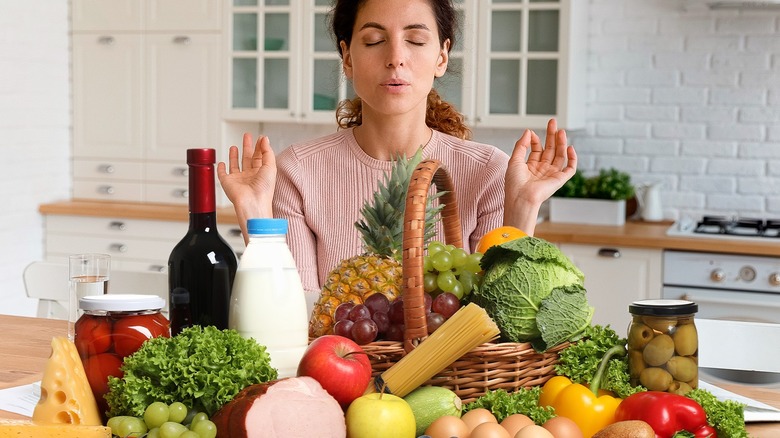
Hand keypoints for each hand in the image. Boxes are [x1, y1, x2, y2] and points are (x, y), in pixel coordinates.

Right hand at [217, 134, 275, 239]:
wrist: (253, 203)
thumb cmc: (264, 189)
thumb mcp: (271, 166)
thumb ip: (268, 151)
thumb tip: (264, 139)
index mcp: (261, 173)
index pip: (260, 157)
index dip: (260, 147)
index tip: (260, 138)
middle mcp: (250, 176)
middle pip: (248, 158)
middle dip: (247, 147)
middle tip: (247, 136)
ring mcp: (238, 179)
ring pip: (236, 165)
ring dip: (235, 156)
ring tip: (235, 147)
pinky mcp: (227, 182)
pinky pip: (222, 174)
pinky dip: (221, 168)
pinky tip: (222, 163)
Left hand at [504, 118, 576, 234]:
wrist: (521, 198)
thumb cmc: (514, 184)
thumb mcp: (514, 160)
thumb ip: (521, 145)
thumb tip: (528, 131)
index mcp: (530, 167)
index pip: (537, 150)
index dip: (535, 140)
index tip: (531, 134)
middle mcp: (542, 170)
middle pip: (550, 149)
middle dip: (551, 136)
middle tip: (553, 122)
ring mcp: (551, 174)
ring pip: (560, 155)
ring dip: (561, 143)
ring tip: (561, 131)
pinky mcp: (560, 179)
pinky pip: (570, 168)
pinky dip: (572, 158)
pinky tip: (570, 147)